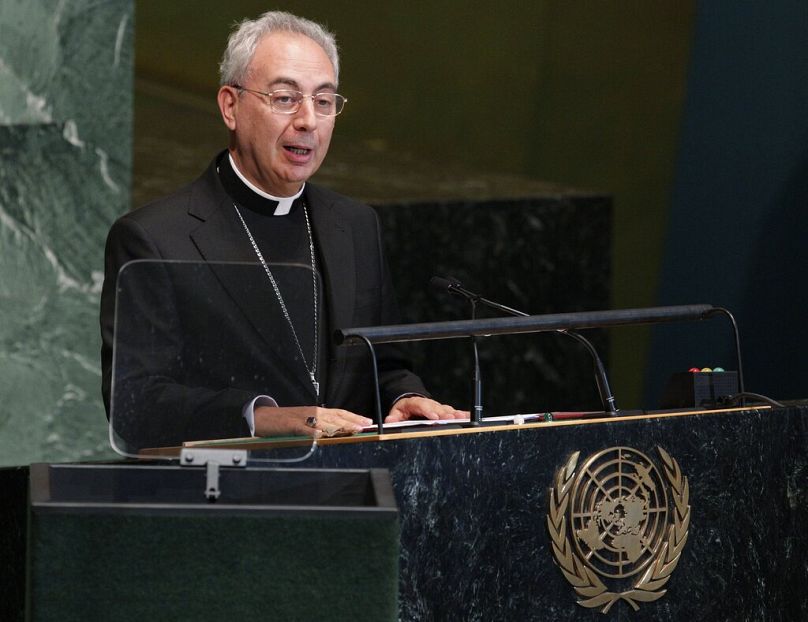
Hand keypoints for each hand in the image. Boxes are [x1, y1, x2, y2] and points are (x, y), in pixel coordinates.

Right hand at [254, 405, 372, 437]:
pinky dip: (312, 432)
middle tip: (365, 426)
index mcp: (317, 412)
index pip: (339, 413)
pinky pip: (303, 429)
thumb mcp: (306, 421)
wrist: (263, 417)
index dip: (354, 416)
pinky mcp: (290, 425)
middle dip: (352, 421)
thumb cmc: (286, 421)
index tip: (367, 421)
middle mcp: (312, 413)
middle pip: (335, 416)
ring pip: (323, 422)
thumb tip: (338, 433)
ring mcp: (301, 418)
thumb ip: (320, 426)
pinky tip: (321, 436)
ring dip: (338, 426)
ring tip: (352, 430)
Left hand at [385, 396, 468, 422]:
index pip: (421, 405)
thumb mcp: (396, 412)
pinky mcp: (444, 411)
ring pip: (446, 409)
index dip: (428, 411)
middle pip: (437, 408)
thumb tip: (389, 420)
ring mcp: (437, 407)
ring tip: (462, 419)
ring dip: (455, 414)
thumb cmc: (404, 409)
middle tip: (450, 419)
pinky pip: (453, 412)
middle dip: (444, 414)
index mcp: (415, 403)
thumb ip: (393, 417)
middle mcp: (428, 404)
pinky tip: (469, 416)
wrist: (410, 402)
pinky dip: (461, 414)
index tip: (434, 417)